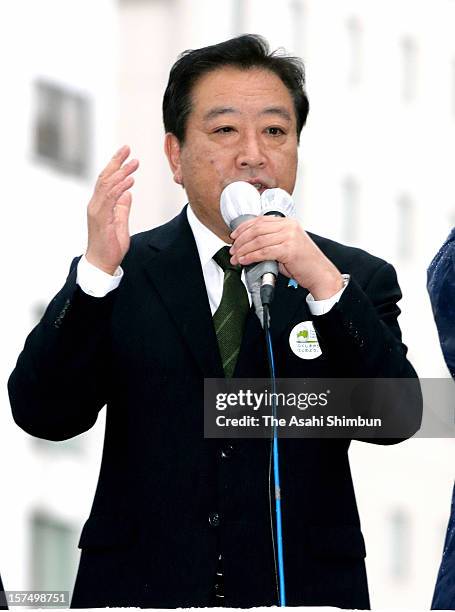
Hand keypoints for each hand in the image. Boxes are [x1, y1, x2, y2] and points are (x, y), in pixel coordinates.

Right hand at [85, 145, 138, 274]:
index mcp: (100, 204)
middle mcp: (96, 204)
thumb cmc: (110, 246)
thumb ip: (122, 208)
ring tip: (134, 163)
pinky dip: (120, 188)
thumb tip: (127, 194)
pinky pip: (110, 199)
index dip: (115, 165)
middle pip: (104, 177)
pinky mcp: (100, 218)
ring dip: (121, 172)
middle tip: (128, 148)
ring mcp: (97, 211)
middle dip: (116, 161)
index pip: (106, 180)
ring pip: (107, 185)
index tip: (127, 154)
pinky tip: (130, 181)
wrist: (102, 263)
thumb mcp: (120, 223)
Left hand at [229, 216, 343, 299]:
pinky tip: (245, 260)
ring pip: (258, 241)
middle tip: (233, 250)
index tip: (234, 236)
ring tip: (236, 258)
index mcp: (288, 222)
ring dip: (243, 250)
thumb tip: (248, 244)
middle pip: (256, 229)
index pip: (260, 220)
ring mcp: (289, 236)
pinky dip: (251, 256)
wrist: (320, 274)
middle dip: (241, 240)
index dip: (243, 228)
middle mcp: (289, 226)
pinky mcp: (289, 249)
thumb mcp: (286, 245)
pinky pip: (263, 251)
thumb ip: (270, 241)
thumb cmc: (304, 263)